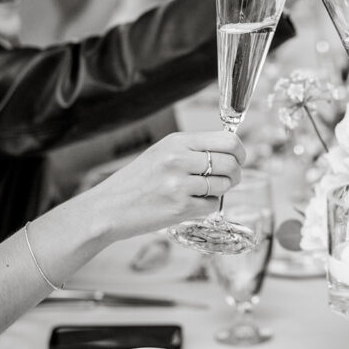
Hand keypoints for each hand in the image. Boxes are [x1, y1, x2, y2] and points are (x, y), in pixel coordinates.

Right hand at [79, 131, 244, 241]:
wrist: (107, 208)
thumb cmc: (136, 181)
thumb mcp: (161, 152)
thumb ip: (192, 149)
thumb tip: (230, 151)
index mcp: (177, 141)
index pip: (227, 140)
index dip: (240, 151)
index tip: (239, 159)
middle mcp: (179, 159)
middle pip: (231, 163)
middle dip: (235, 173)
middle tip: (227, 179)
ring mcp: (180, 184)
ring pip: (224, 185)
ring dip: (220, 191)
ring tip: (202, 192)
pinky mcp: (180, 207)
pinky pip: (212, 205)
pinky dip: (207, 206)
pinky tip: (190, 204)